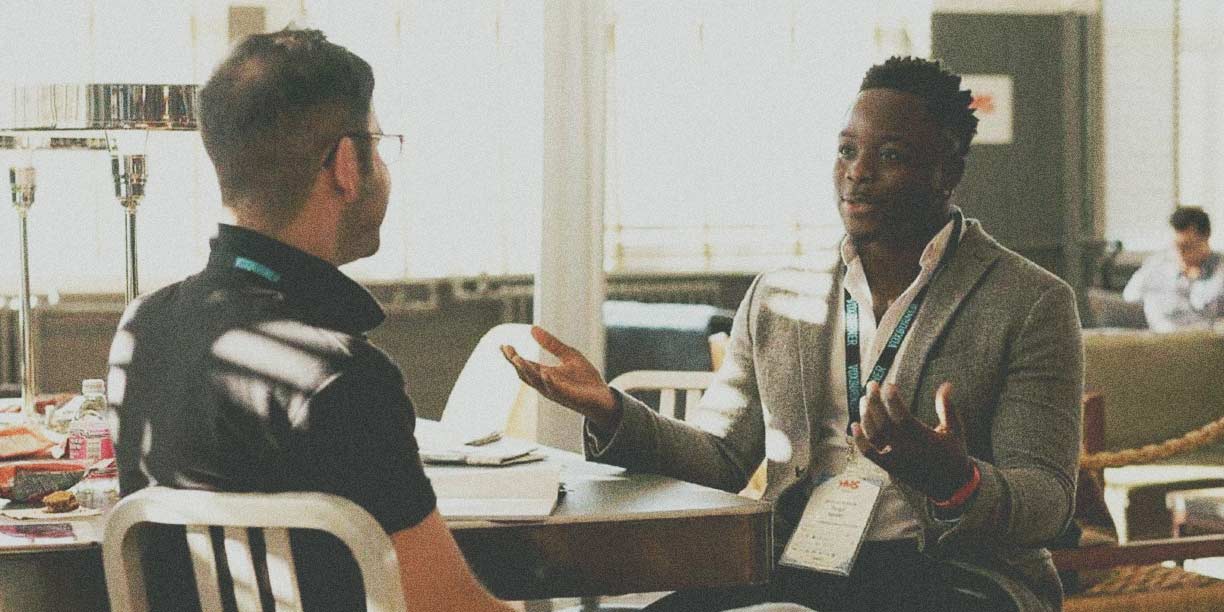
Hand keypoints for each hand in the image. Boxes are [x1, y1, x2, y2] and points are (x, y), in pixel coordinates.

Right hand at [500, 326, 619, 430]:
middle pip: (524, 374)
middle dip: (514, 362)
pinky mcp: (566, 396)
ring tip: (517, 358)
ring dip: (525, 371)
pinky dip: (548, 381)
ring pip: (535, 382)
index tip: (503, 345)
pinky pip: (554, 389)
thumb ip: (551, 344)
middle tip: (507, 349)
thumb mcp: (569, 355)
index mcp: (544, 374)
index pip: (524, 365)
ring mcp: (554, 391)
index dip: (512, 356)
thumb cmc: (585, 379)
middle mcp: (545, 384)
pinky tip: (544, 372)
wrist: (604, 398)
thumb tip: (532, 328)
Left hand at [850, 381, 973, 500]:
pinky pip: (869, 454)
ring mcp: (896, 460)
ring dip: (866, 416)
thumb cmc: (953, 454)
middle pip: (884, 424)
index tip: (889, 385)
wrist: (950, 487)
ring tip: (863, 399)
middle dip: (875, 403)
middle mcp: (908, 451)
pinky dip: (860, 440)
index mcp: (925, 440)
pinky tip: (854, 425)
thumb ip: (948, 408)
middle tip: (871, 385)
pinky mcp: (889, 467)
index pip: (904, 419)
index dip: (894, 401)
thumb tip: (946, 384)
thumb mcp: (955, 431)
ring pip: (875, 436)